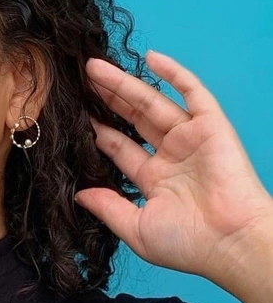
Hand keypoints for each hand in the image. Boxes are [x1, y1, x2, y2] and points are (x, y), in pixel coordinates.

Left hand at [77, 50, 272, 287]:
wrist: (230, 242)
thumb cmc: (187, 244)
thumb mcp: (136, 228)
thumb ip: (107, 208)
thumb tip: (77, 195)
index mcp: (154, 181)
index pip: (119, 148)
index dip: (96, 131)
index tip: (73, 116)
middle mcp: (171, 156)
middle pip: (131, 120)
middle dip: (106, 100)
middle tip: (80, 81)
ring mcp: (190, 139)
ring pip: (151, 103)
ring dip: (125, 84)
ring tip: (94, 67)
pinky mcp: (211, 126)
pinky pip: (192, 93)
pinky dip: (174, 74)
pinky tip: (150, 57)